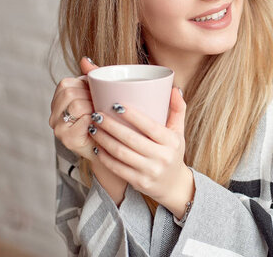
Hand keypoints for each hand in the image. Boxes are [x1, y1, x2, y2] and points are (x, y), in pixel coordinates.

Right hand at [49, 57, 99, 159]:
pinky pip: (83, 120)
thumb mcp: (99, 93)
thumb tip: (84, 60)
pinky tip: (99, 126)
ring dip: (93, 109)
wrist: (112, 145)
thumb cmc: (105, 118)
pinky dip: (95, 121)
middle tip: (99, 108)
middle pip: (70, 93)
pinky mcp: (67, 139)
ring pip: (76, 105)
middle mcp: (54, 114)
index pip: (67, 84)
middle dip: (90, 98)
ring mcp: (58, 127)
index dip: (85, 87)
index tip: (95, 96)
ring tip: (100, 116)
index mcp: (59, 100)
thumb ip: (92, 76)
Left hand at [88, 87, 193, 215]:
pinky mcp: (139, 182)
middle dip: (111, 126)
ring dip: (104, 139)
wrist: (173, 185)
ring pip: (121, 153)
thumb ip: (177, 109)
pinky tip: (97, 146)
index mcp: (172, 141)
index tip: (116, 104)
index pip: (150, 126)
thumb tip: (175, 88)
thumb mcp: (179, 131)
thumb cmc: (173, 152)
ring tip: (93, 127)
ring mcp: (150, 171)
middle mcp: (162, 157)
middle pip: (131, 139)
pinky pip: (117, 168)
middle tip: (97, 114)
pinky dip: (105, 156)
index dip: (132, 115)